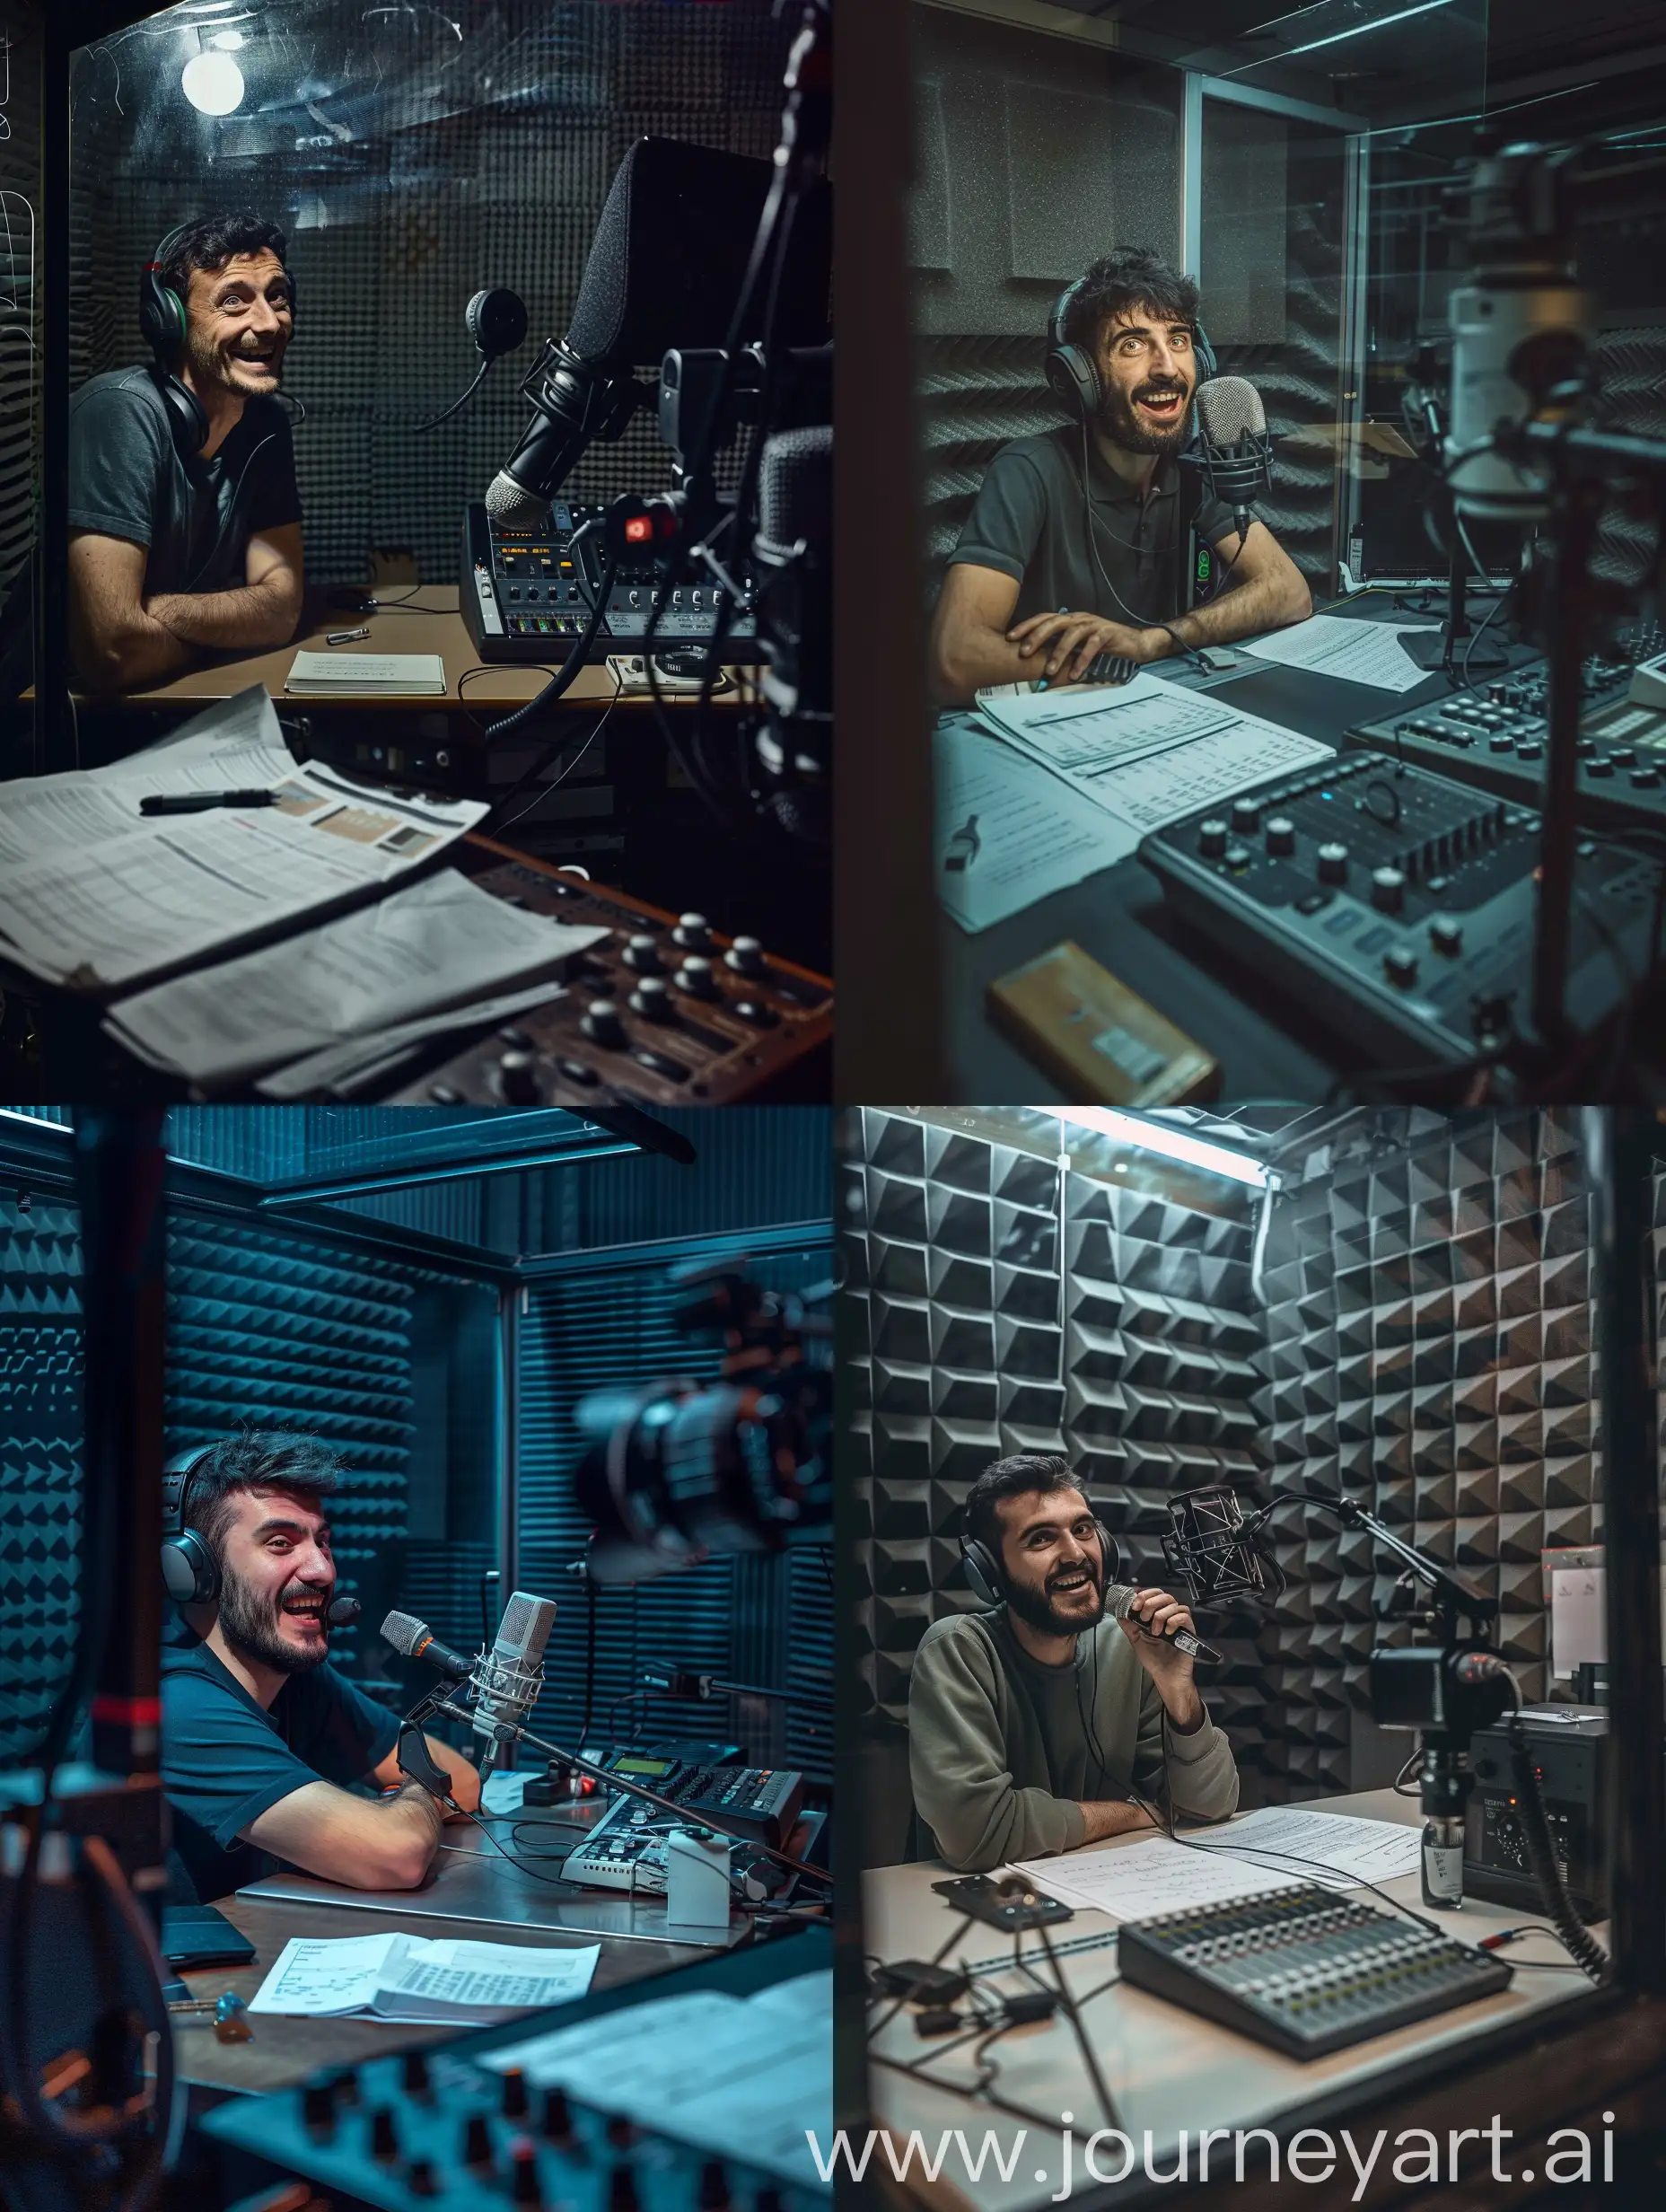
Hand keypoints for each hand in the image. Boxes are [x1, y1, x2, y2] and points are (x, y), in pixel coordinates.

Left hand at [1007, 610, 1168, 682]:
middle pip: (1054, 623)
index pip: (1044, 618)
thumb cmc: (1101, 647)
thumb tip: (1034, 664)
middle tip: (1023, 652)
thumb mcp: (1077, 646)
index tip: (1010, 638)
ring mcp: (1093, 624)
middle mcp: (1079, 618)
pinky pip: (1092, 646)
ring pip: (1072, 634)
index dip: (1027, 626)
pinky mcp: (1107, 633)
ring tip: (1050, 671)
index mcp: (1069, 619)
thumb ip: (1059, 648)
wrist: (1134, 644)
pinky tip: (1075, 674)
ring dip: (1059, 653)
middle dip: (1036, 637)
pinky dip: (1082, 660)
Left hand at [1117, 1585, 1197, 1686]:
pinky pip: (1184, 1616)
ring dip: (1160, 1616)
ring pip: (1174, 1604)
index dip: (1144, 1595)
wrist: (1166, 1675)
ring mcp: (1180, 1622)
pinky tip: (1168, 1632)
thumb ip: (1128, 1624)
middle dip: (1151, 1603)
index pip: (1154, 1594)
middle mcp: (1169, 1616)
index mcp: (1156, 1615)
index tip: (1135, 1605)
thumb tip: (1119, 1611)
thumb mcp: (1136, 1639)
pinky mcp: (1189, 1629)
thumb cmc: (1153, 1659)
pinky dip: (1174, 1621)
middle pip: (1164, 1595)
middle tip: (1144, 1618)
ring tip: (1155, 1632)